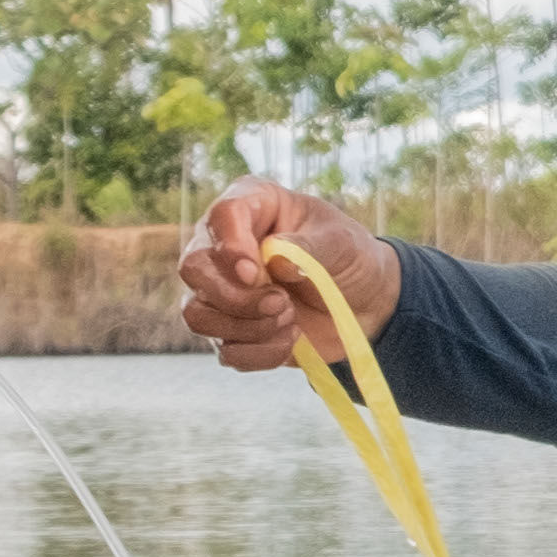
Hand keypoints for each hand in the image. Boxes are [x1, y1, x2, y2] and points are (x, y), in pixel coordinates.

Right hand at [178, 184, 402, 369]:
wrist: (363, 301)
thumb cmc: (348, 257)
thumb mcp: (342, 243)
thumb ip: (309, 247)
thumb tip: (275, 260)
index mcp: (252, 204)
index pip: (222, 215)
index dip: (231, 246)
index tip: (254, 272)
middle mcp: (224, 244)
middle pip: (193, 268)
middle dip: (235, 296)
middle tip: (281, 302)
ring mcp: (221, 289)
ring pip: (197, 314)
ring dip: (247, 327)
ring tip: (290, 319)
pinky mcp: (230, 329)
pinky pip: (225, 350)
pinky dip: (260, 352)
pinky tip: (291, 339)